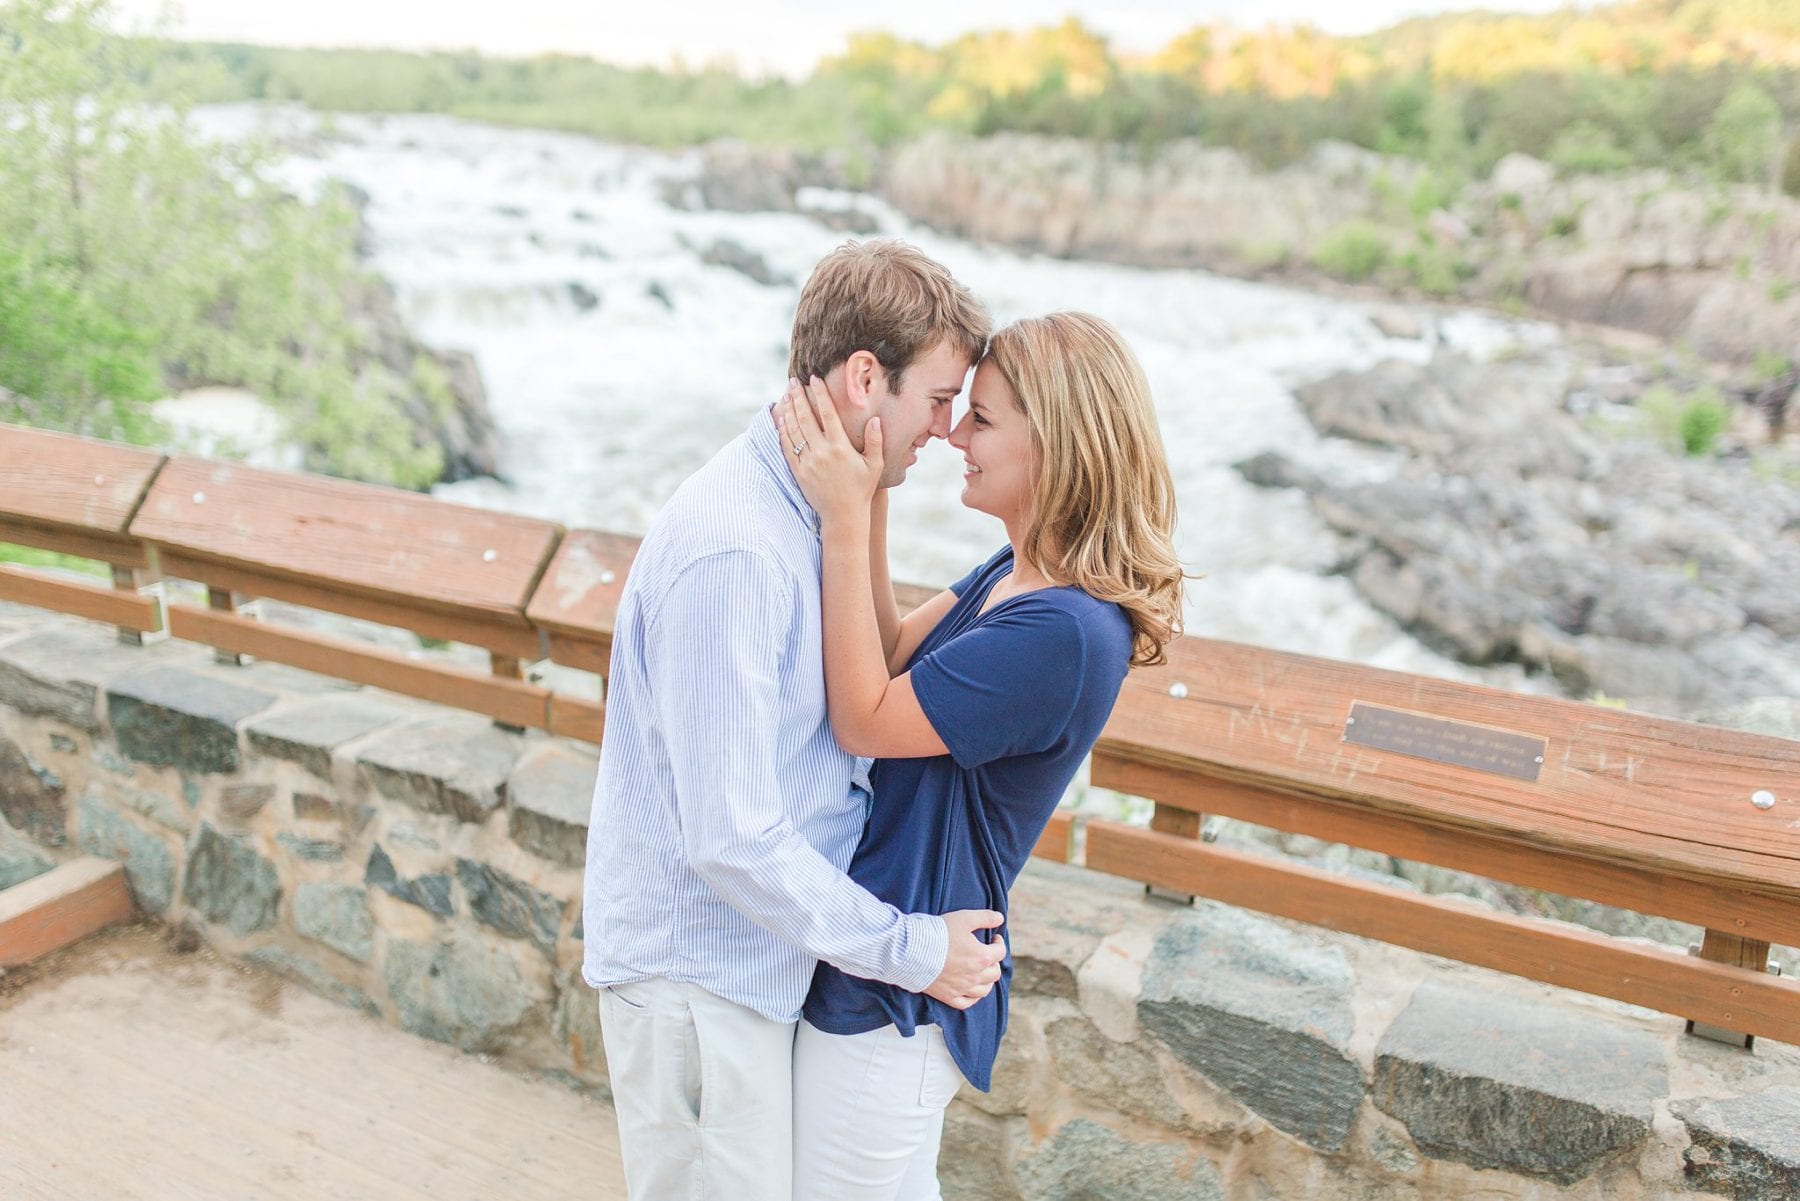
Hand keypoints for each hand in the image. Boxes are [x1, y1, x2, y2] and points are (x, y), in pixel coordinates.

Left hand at [778, 376, 882, 528]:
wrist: (843, 516)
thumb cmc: (861, 489)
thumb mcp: (874, 465)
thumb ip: (876, 442)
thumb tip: (874, 420)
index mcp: (840, 447)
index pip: (827, 413)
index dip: (819, 394)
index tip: (814, 379)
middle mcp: (821, 452)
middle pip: (805, 417)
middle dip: (798, 397)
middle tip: (793, 381)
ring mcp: (807, 462)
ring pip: (793, 430)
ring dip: (788, 410)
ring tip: (786, 395)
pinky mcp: (798, 472)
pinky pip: (787, 447)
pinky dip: (782, 431)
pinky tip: (780, 419)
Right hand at [924, 909, 1005, 1009]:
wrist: (912, 951)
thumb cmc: (938, 933)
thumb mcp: (964, 918)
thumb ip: (985, 917)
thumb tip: (1000, 918)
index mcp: (982, 957)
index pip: (1000, 952)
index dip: (999, 943)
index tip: (993, 938)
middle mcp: (975, 976)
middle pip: (995, 973)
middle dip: (994, 962)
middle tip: (986, 953)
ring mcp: (962, 988)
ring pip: (984, 990)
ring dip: (987, 980)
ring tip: (981, 972)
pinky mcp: (948, 996)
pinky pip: (967, 1003)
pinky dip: (973, 998)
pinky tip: (971, 990)